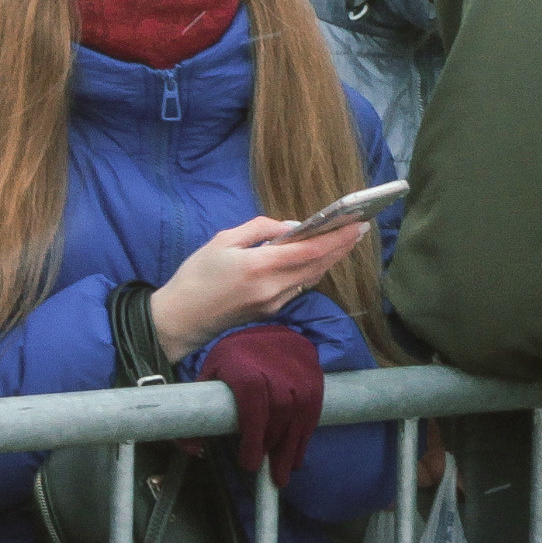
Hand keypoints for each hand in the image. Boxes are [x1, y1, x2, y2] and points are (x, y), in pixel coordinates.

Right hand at [149, 217, 368, 361]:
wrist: (180, 319)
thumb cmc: (196, 275)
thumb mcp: (223, 241)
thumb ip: (260, 229)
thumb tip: (290, 227)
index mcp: (260, 267)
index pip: (309, 251)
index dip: (336, 237)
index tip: (356, 224)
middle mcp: (273, 288)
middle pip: (318, 265)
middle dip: (342, 247)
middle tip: (360, 228)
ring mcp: (274, 303)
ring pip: (311, 278)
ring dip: (330, 259)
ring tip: (345, 240)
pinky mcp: (271, 311)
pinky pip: (298, 287)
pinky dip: (312, 271)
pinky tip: (317, 258)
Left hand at [196, 324, 326, 485]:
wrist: (265, 330)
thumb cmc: (233, 358)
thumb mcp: (209, 376)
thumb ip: (197, 412)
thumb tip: (193, 449)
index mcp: (245, 368)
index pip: (253, 406)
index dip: (253, 437)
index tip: (250, 463)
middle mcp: (276, 369)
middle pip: (279, 414)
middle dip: (274, 448)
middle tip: (268, 473)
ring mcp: (299, 372)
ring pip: (299, 415)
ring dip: (292, 447)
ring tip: (284, 472)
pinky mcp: (314, 376)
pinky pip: (313, 410)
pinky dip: (306, 435)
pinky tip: (297, 454)